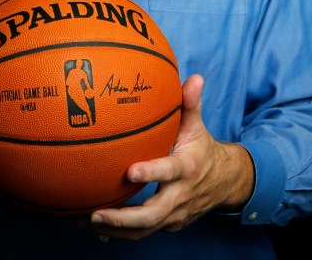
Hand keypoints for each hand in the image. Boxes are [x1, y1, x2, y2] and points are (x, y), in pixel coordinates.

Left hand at [83, 74, 254, 240]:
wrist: (225, 183)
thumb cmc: (202, 150)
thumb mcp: (198, 127)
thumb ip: (191, 104)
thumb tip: (194, 78)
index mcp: (187, 168)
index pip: (169, 171)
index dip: (151, 173)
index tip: (129, 171)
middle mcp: (180, 195)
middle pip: (153, 214)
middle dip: (123, 217)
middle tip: (95, 214)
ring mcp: (174, 214)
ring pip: (144, 230)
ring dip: (115, 229)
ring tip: (86, 222)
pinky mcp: (167, 225)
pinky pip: (143, 233)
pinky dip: (119, 233)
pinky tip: (95, 227)